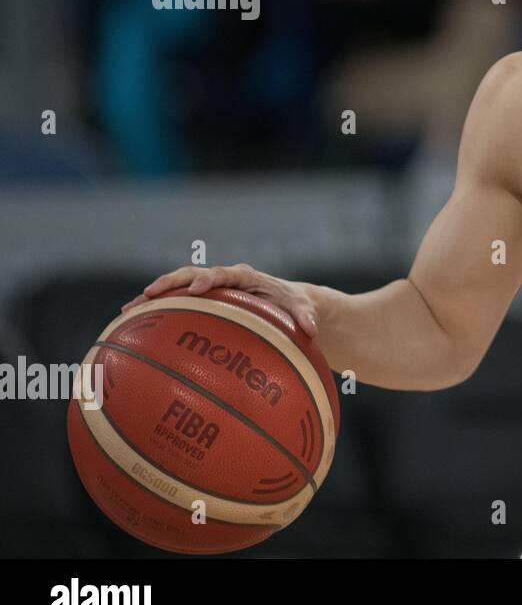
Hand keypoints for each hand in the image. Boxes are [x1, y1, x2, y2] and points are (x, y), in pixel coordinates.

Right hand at [120, 263, 319, 337]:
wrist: (287, 302)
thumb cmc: (293, 305)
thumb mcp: (303, 308)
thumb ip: (305, 315)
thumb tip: (312, 329)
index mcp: (244, 277)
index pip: (224, 273)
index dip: (210, 278)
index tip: (199, 288)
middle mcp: (223, 280)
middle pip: (190, 275)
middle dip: (170, 283)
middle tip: (149, 294)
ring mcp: (210, 291)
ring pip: (177, 289)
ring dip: (153, 298)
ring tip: (127, 312)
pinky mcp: (203, 304)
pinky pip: (177, 306)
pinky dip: (157, 314)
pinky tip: (134, 330)